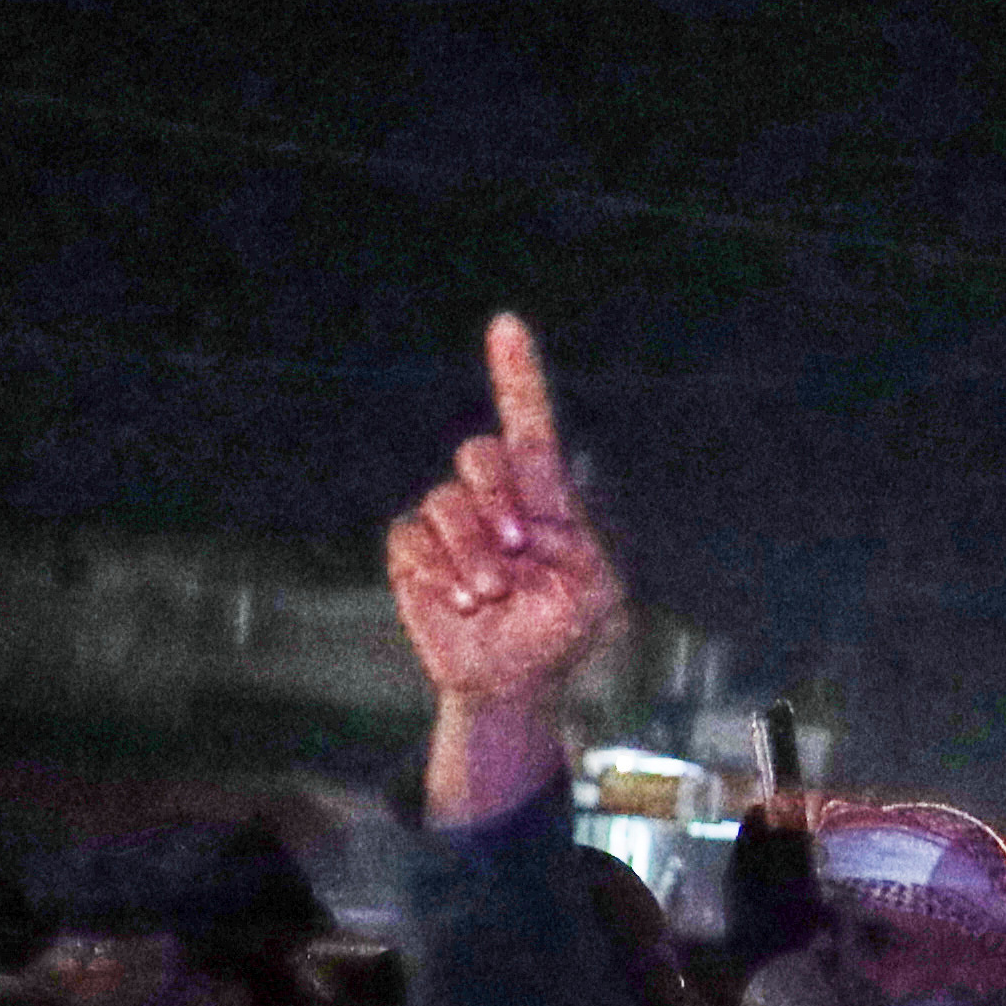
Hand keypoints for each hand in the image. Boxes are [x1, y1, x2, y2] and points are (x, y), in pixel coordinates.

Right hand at [383, 318, 631, 825]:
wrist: (512, 681)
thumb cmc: (560, 631)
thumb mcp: (594, 591)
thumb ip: (574, 539)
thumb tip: (530, 502)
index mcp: (544, 497)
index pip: (530, 426)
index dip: (517, 375)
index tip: (507, 325)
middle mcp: (494, 497)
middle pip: (481, 454)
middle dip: (497, 500)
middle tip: (518, 552)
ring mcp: (451, 522)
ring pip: (444, 500)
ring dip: (469, 550)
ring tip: (489, 593)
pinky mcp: (414, 551)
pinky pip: (410, 536)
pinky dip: (435, 569)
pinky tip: (458, 600)